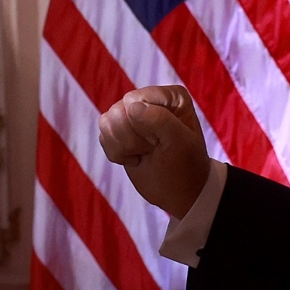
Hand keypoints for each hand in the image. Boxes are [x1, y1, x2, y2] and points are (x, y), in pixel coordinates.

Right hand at [99, 85, 211, 218]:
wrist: (180, 193)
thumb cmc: (186, 166)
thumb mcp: (180, 143)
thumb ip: (160, 120)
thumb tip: (131, 107)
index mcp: (170, 97)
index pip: (135, 100)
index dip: (142, 126)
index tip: (161, 142)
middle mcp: (150, 100)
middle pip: (118, 111)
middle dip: (132, 138)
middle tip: (153, 149)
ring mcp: (133, 115)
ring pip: (106, 122)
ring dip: (124, 146)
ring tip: (145, 153)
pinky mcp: (120, 131)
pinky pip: (103, 136)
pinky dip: (117, 153)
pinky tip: (136, 158)